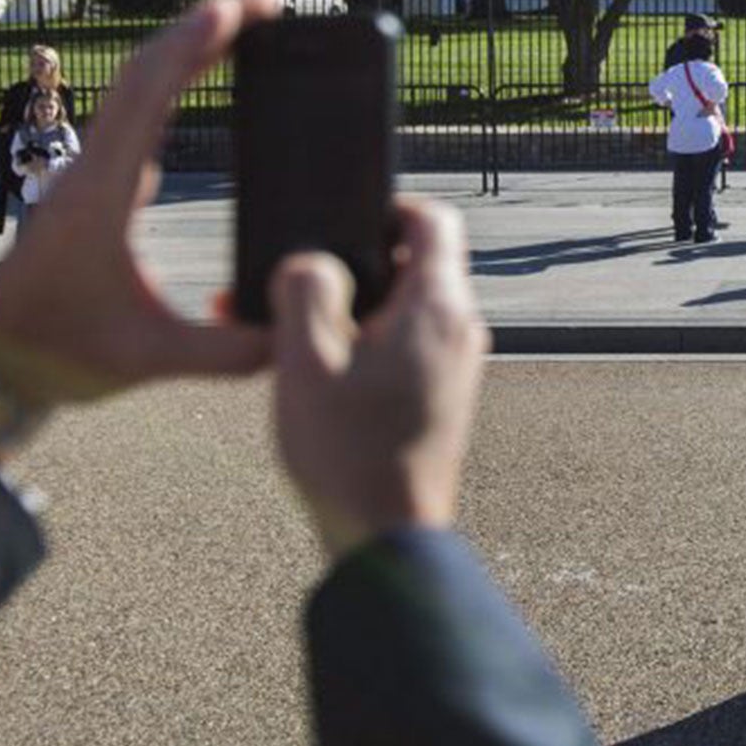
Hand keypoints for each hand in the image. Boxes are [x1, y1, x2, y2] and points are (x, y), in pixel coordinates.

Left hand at [0, 0, 280, 417]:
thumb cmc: (60, 349)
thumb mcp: (148, 357)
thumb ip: (226, 350)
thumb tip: (293, 333)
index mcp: (101, 196)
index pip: (143, 99)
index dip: (188, 48)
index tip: (234, 10)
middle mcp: (93, 168)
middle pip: (144, 73)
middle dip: (203, 27)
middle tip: (268, 1)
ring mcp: (92, 168)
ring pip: (138, 84)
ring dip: (188, 44)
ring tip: (247, 20)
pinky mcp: (99, 178)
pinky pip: (137, 106)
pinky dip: (174, 73)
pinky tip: (206, 69)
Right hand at [270, 199, 490, 559]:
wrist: (385, 536)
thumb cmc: (349, 451)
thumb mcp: (307, 358)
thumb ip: (306, 289)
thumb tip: (311, 261)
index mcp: (438, 306)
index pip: (433, 219)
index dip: (385, 208)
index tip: (338, 223)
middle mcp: (460, 328)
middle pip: (413, 263)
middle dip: (351, 265)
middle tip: (292, 283)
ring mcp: (454, 364)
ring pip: (403, 309)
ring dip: (349, 309)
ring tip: (285, 330)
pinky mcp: (440, 395)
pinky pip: (403, 347)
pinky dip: (362, 343)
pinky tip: (310, 368)